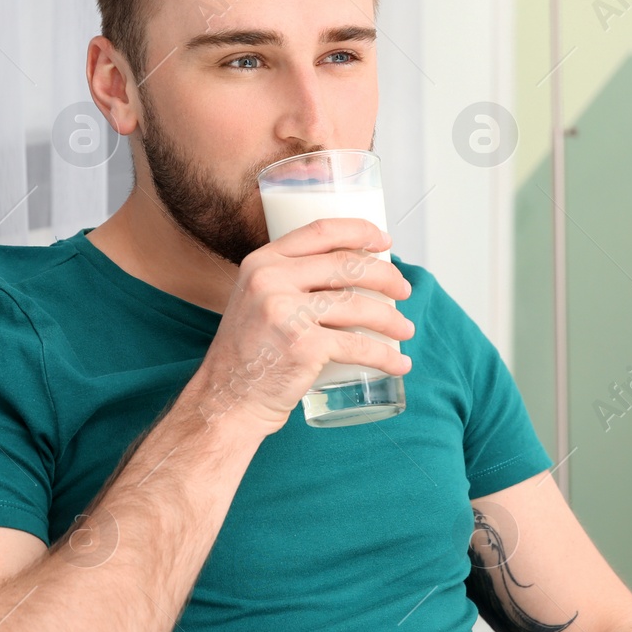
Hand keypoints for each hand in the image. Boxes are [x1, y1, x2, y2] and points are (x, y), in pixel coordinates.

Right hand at [185, 217, 413, 436]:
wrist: (226, 400)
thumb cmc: (248, 354)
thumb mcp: (255, 301)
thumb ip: (287, 281)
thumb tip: (346, 272)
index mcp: (262, 263)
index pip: (320, 231)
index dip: (360, 231)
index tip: (384, 240)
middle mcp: (271, 280)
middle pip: (347, 265)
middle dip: (386, 276)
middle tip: (403, 290)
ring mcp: (286, 313)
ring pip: (358, 305)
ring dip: (392, 319)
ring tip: (405, 329)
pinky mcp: (303, 346)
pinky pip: (358, 345)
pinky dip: (386, 356)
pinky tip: (399, 363)